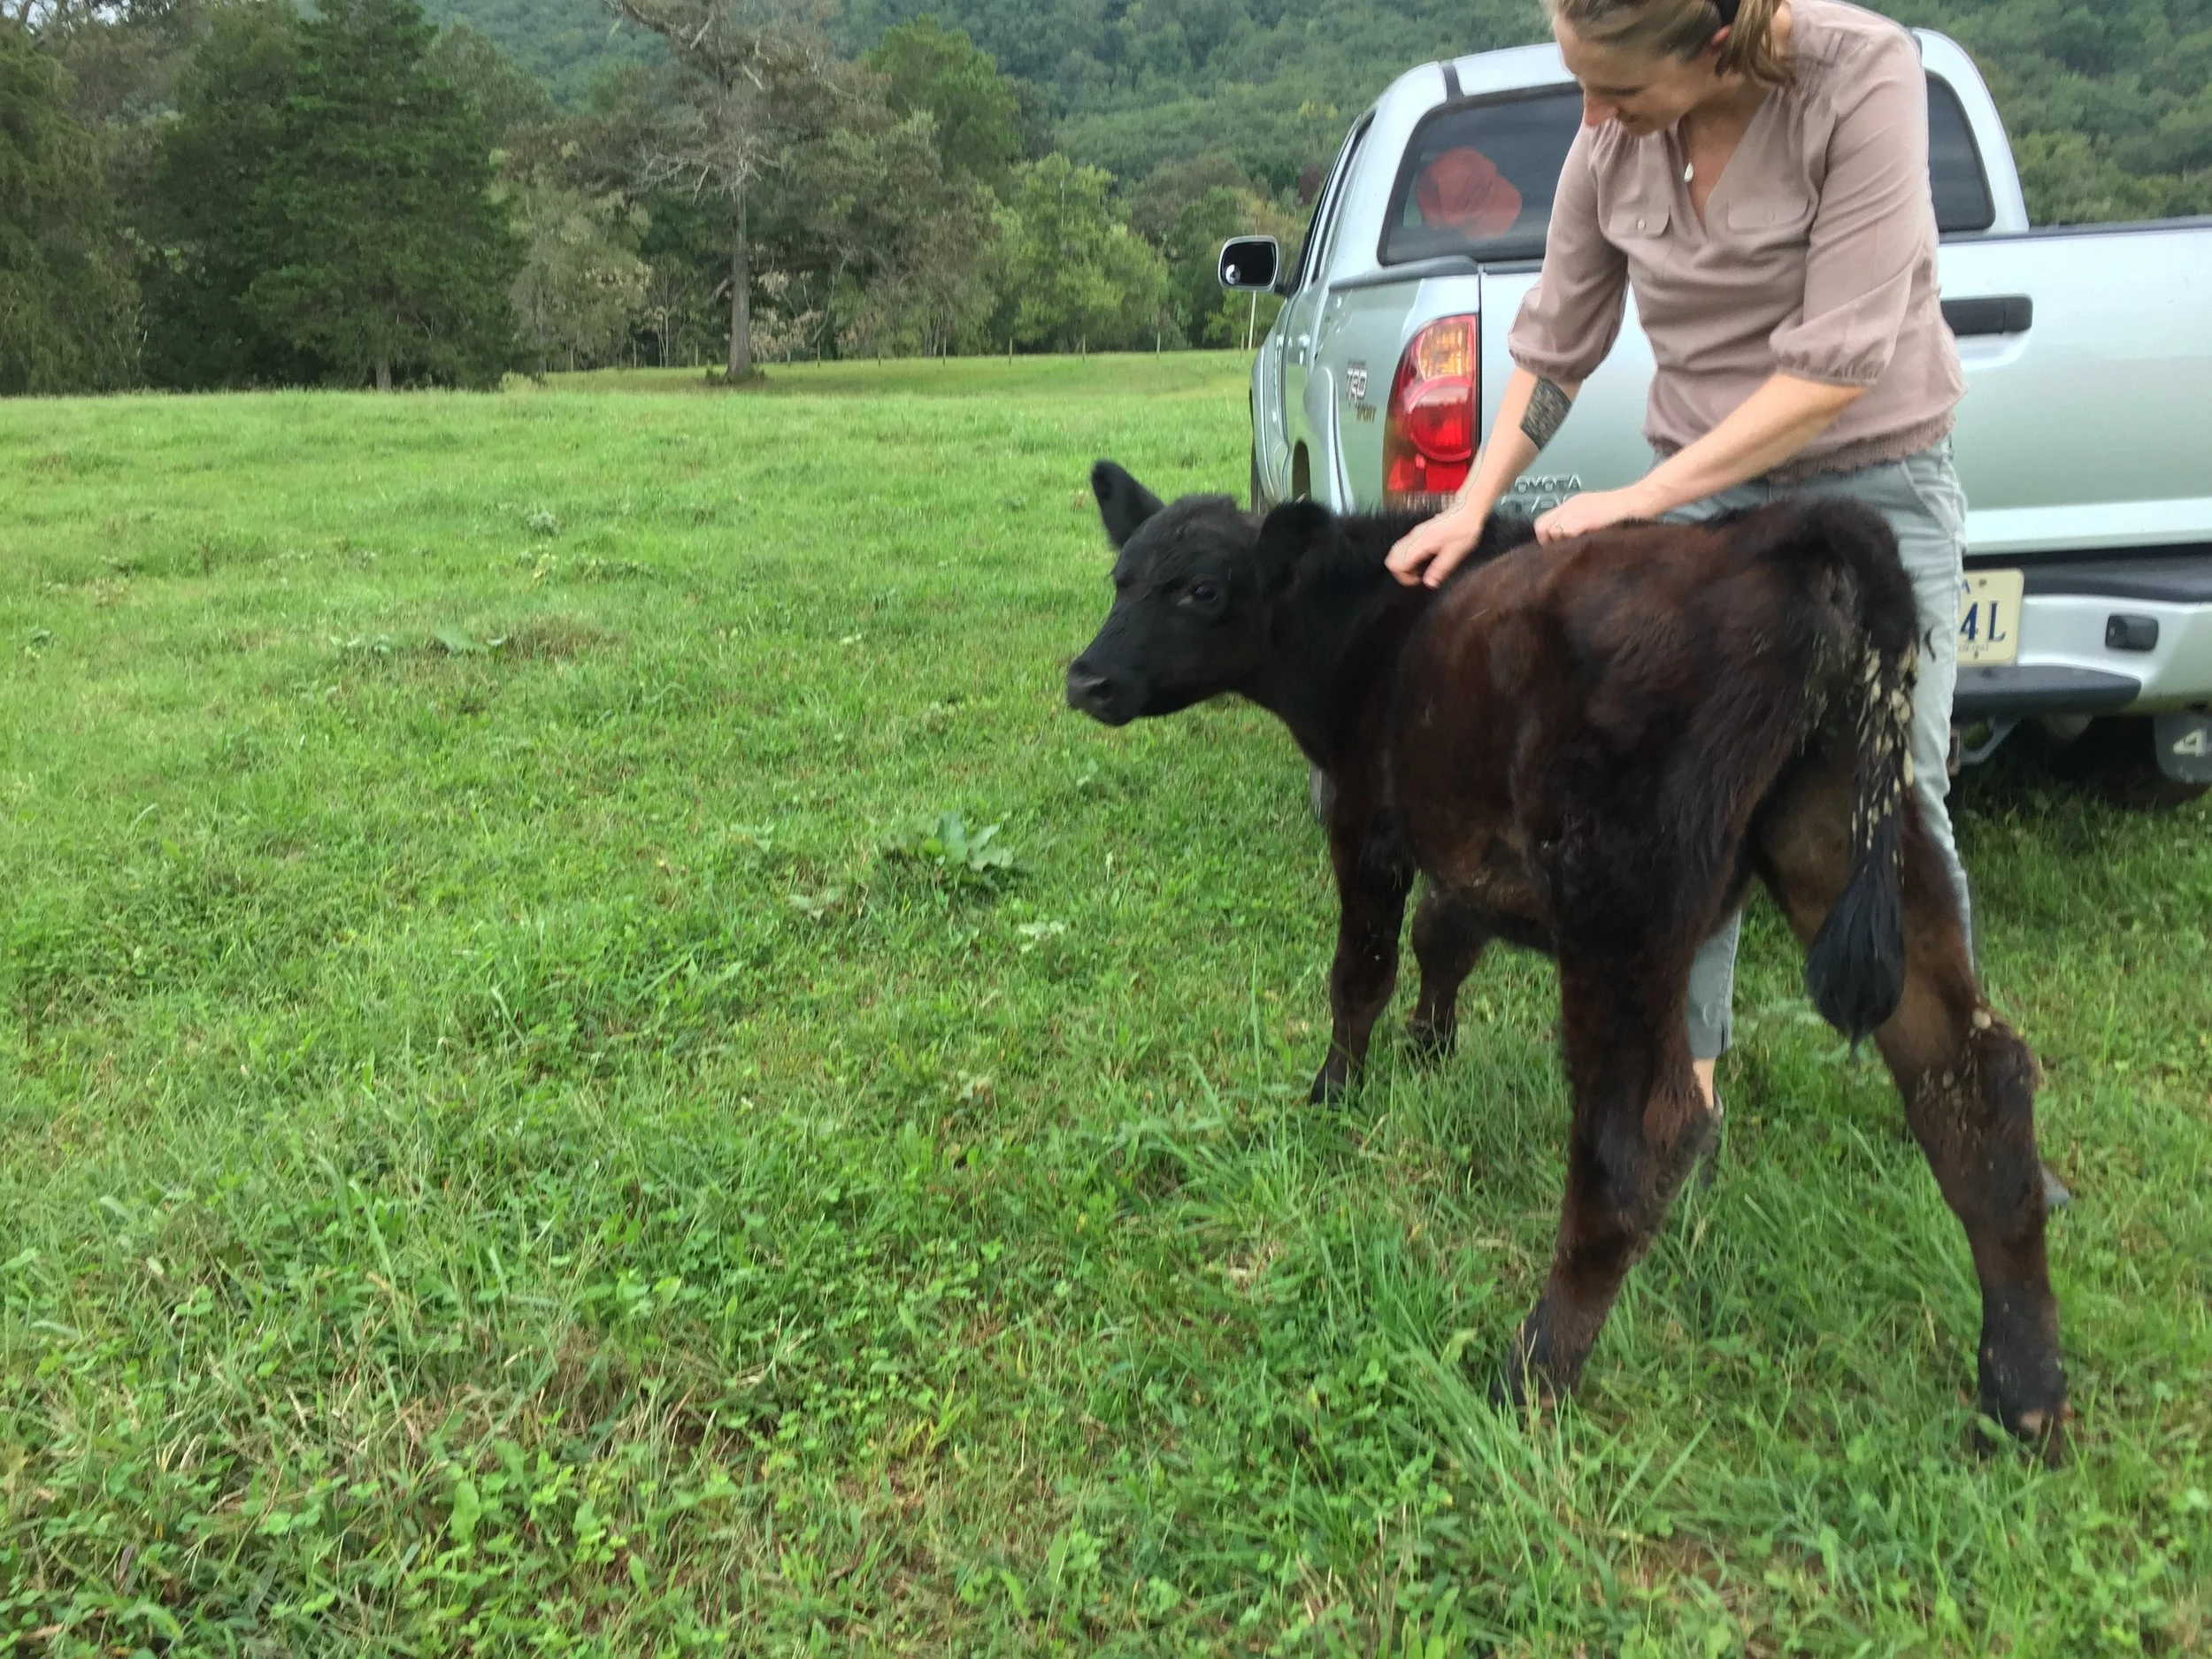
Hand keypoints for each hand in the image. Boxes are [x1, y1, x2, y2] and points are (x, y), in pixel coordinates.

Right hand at [1385, 505, 1486, 588]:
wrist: (1466, 511)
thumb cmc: (1463, 531)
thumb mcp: (1456, 552)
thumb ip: (1440, 568)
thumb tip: (1429, 584)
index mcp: (1421, 543)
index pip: (1397, 564)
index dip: (1404, 577)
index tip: (1419, 580)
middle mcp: (1413, 537)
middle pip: (1391, 559)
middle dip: (1401, 572)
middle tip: (1417, 576)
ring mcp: (1413, 534)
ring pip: (1395, 553)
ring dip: (1403, 565)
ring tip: (1419, 569)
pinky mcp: (1417, 533)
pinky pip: (1402, 548)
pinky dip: (1406, 558)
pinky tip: (1421, 561)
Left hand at [1534, 486, 1657, 544]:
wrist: (1641, 500)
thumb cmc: (1625, 512)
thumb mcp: (1597, 515)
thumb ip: (1581, 525)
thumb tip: (1568, 544)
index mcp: (1572, 504)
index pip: (1545, 521)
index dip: (1548, 538)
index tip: (1558, 549)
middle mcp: (1570, 505)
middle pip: (1542, 526)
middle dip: (1549, 542)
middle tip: (1563, 552)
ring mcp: (1577, 510)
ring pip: (1552, 531)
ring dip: (1561, 543)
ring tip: (1577, 548)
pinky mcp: (1585, 518)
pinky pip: (1565, 532)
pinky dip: (1571, 543)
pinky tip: (1585, 545)